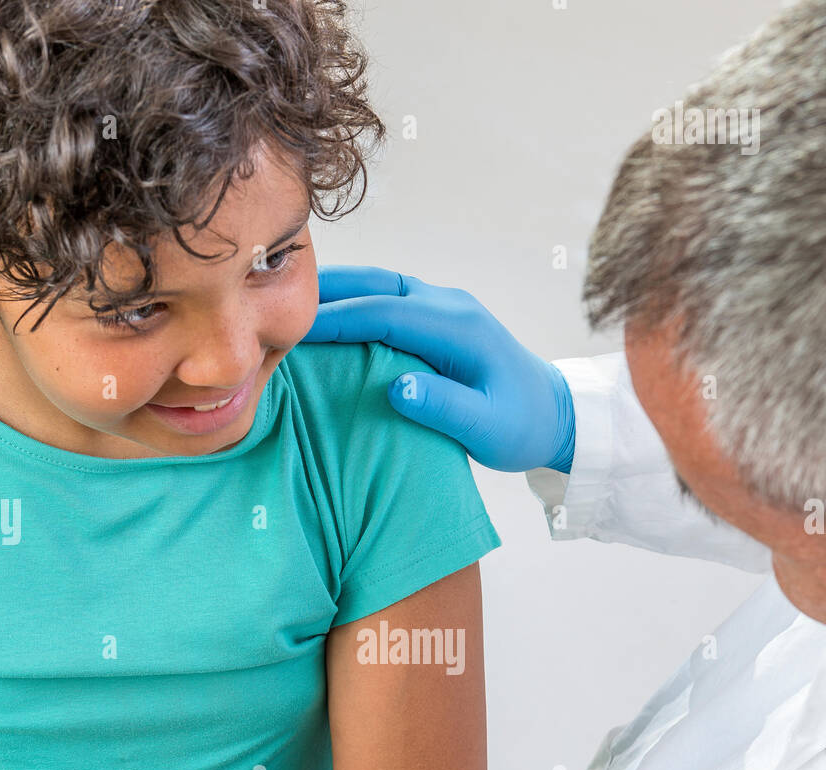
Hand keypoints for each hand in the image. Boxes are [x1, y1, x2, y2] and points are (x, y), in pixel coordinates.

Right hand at [303, 265, 574, 472]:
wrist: (555, 415)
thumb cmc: (521, 427)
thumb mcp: (489, 428)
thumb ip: (446, 408)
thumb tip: (398, 389)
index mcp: (459, 328)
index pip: (385, 312)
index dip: (337, 319)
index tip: (291, 329)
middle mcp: (450, 305)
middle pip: (376, 285)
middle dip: (324, 291)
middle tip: (270, 299)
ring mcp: (444, 306)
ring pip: (379, 285)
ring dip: (335, 290)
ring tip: (285, 300)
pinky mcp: (438, 317)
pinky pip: (387, 299)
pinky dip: (353, 300)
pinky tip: (324, 314)